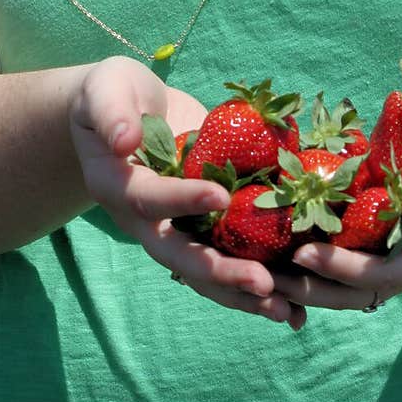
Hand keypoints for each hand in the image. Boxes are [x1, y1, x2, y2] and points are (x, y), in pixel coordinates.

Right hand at [69, 56, 305, 329]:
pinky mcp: (202, 223)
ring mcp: (174, 227)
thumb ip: (110, 113)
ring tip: (288, 311)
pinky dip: (256, 280)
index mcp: (116, 187)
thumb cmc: (113, 93)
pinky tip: (296, 300)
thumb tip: (124, 140)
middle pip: (179, 255)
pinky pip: (227, 255)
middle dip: (220, 272)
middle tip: (263, 284)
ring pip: (205, 271)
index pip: (149, 200)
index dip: (183, 200)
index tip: (221, 197)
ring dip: (243, 293)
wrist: (127, 111)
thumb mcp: (105, 90)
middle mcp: (144, 221)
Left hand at [270, 118, 401, 312]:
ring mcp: (392, 239)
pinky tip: (275, 216)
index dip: (340, 269)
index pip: (378, 275)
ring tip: (255, 253)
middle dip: (306, 282)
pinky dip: (313, 227)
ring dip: (301, 262)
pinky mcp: (380, 216)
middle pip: (350, 284)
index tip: (303, 255)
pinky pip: (343, 230)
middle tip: (259, 272)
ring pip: (340, 263)